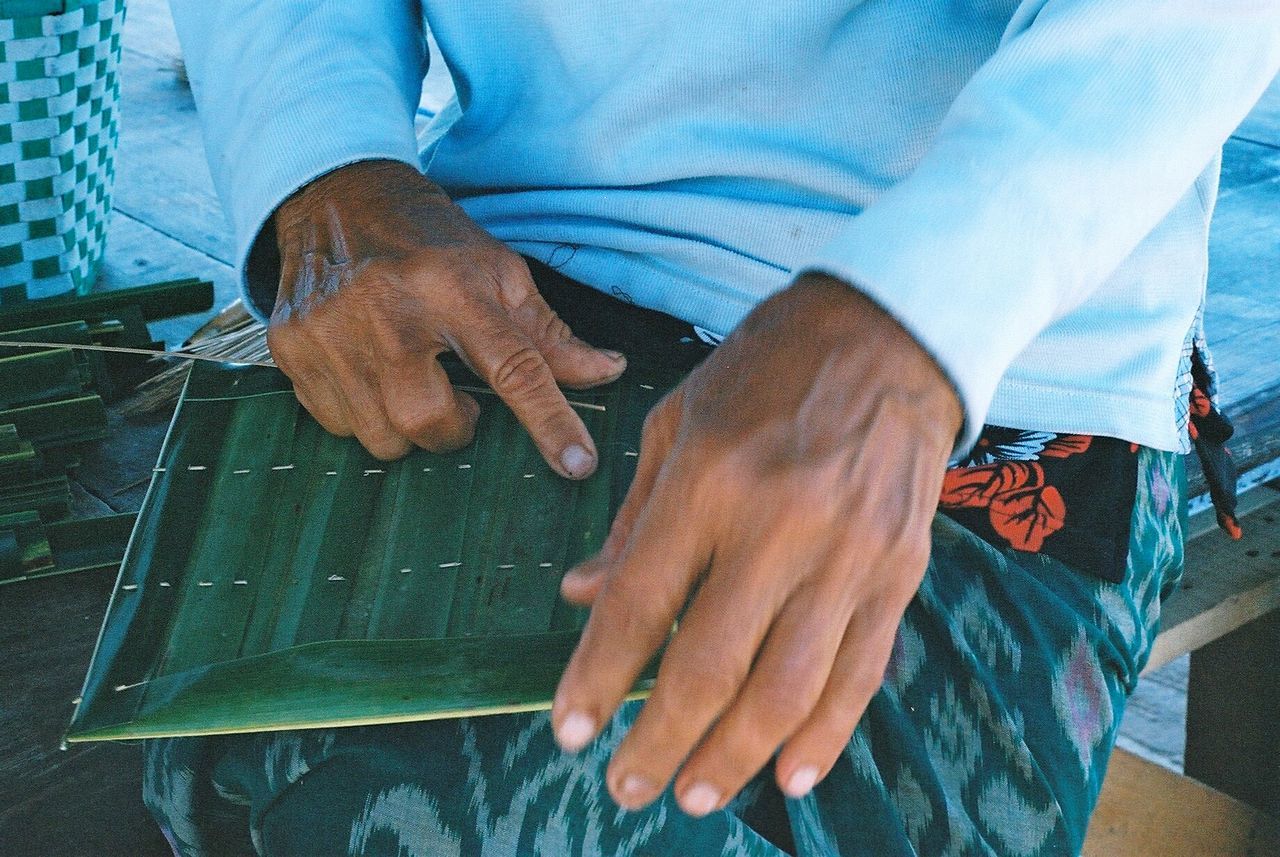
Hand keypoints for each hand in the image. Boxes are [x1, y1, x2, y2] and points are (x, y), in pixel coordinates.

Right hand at [267, 159, 625, 472]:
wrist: (332, 194)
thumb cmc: (428, 239)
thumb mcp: (497, 272)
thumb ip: (548, 334)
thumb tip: (607, 372)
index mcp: (452, 286)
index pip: (513, 366)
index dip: (550, 421)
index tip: (579, 464)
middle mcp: (386, 309)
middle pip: (429, 421)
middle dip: (455, 428)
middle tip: (460, 400)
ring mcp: (329, 331)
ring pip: (381, 436)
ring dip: (407, 426)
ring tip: (412, 380)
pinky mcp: (290, 347)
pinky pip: (337, 425)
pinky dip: (363, 415)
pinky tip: (370, 372)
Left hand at [550, 274, 961, 814]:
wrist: (891, 335)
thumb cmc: (765, 370)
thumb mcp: (677, 421)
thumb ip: (631, 521)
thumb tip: (580, 599)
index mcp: (709, 479)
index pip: (639, 603)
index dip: (597, 678)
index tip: (569, 734)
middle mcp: (779, 523)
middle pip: (709, 664)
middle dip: (658, 741)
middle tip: (625, 789)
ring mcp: (848, 554)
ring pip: (787, 688)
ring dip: (733, 757)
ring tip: (691, 796)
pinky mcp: (899, 572)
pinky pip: (861, 674)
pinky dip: (824, 736)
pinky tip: (786, 777)